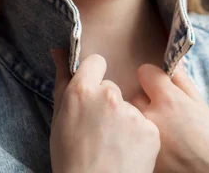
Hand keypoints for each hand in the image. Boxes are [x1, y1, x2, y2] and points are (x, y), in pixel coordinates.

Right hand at [49, 48, 160, 172]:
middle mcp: (108, 96)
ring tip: (113, 145)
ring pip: (129, 107)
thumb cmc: (70, 158)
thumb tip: (59, 50)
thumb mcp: (58, 118)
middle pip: (112, 87)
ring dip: (124, 120)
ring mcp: (132, 113)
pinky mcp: (150, 130)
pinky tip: (127, 152)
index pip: (96, 62)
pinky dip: (138, 136)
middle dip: (108, 103)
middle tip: (99, 130)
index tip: (92, 92)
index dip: (94, 77)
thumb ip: (62, 80)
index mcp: (82, 90)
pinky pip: (144, 125)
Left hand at [130, 59, 208, 172]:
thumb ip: (182, 82)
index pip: (144, 72)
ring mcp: (144, 140)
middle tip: (165, 112)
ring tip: (165, 131)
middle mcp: (151, 118)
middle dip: (147, 100)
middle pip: (135, 96)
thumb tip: (173, 62)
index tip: (160, 84)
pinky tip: (164, 146)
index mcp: (169, 100)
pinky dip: (144, 140)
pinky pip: (136, 139)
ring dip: (143, 119)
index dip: (154, 77)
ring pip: (133, 119)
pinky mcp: (144, 158)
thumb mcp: (202, 107)